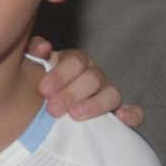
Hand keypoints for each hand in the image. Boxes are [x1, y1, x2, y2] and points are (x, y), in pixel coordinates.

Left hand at [27, 36, 142, 126]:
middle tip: (53, 108)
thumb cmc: (40, 84)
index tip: (43, 90)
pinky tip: (121, 119)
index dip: (60, 75)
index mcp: (75, 62)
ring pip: (113, 94)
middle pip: (93, 77)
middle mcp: (94, 75)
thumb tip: (43, 46)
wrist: (42, 110)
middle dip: (72, 93)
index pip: (76, 60)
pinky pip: (133, 112)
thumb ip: (34, 52)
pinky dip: (130, 115)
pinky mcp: (119, 114)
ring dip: (95, 105)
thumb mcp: (32, 67)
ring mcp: (107, 94)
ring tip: (75, 115)